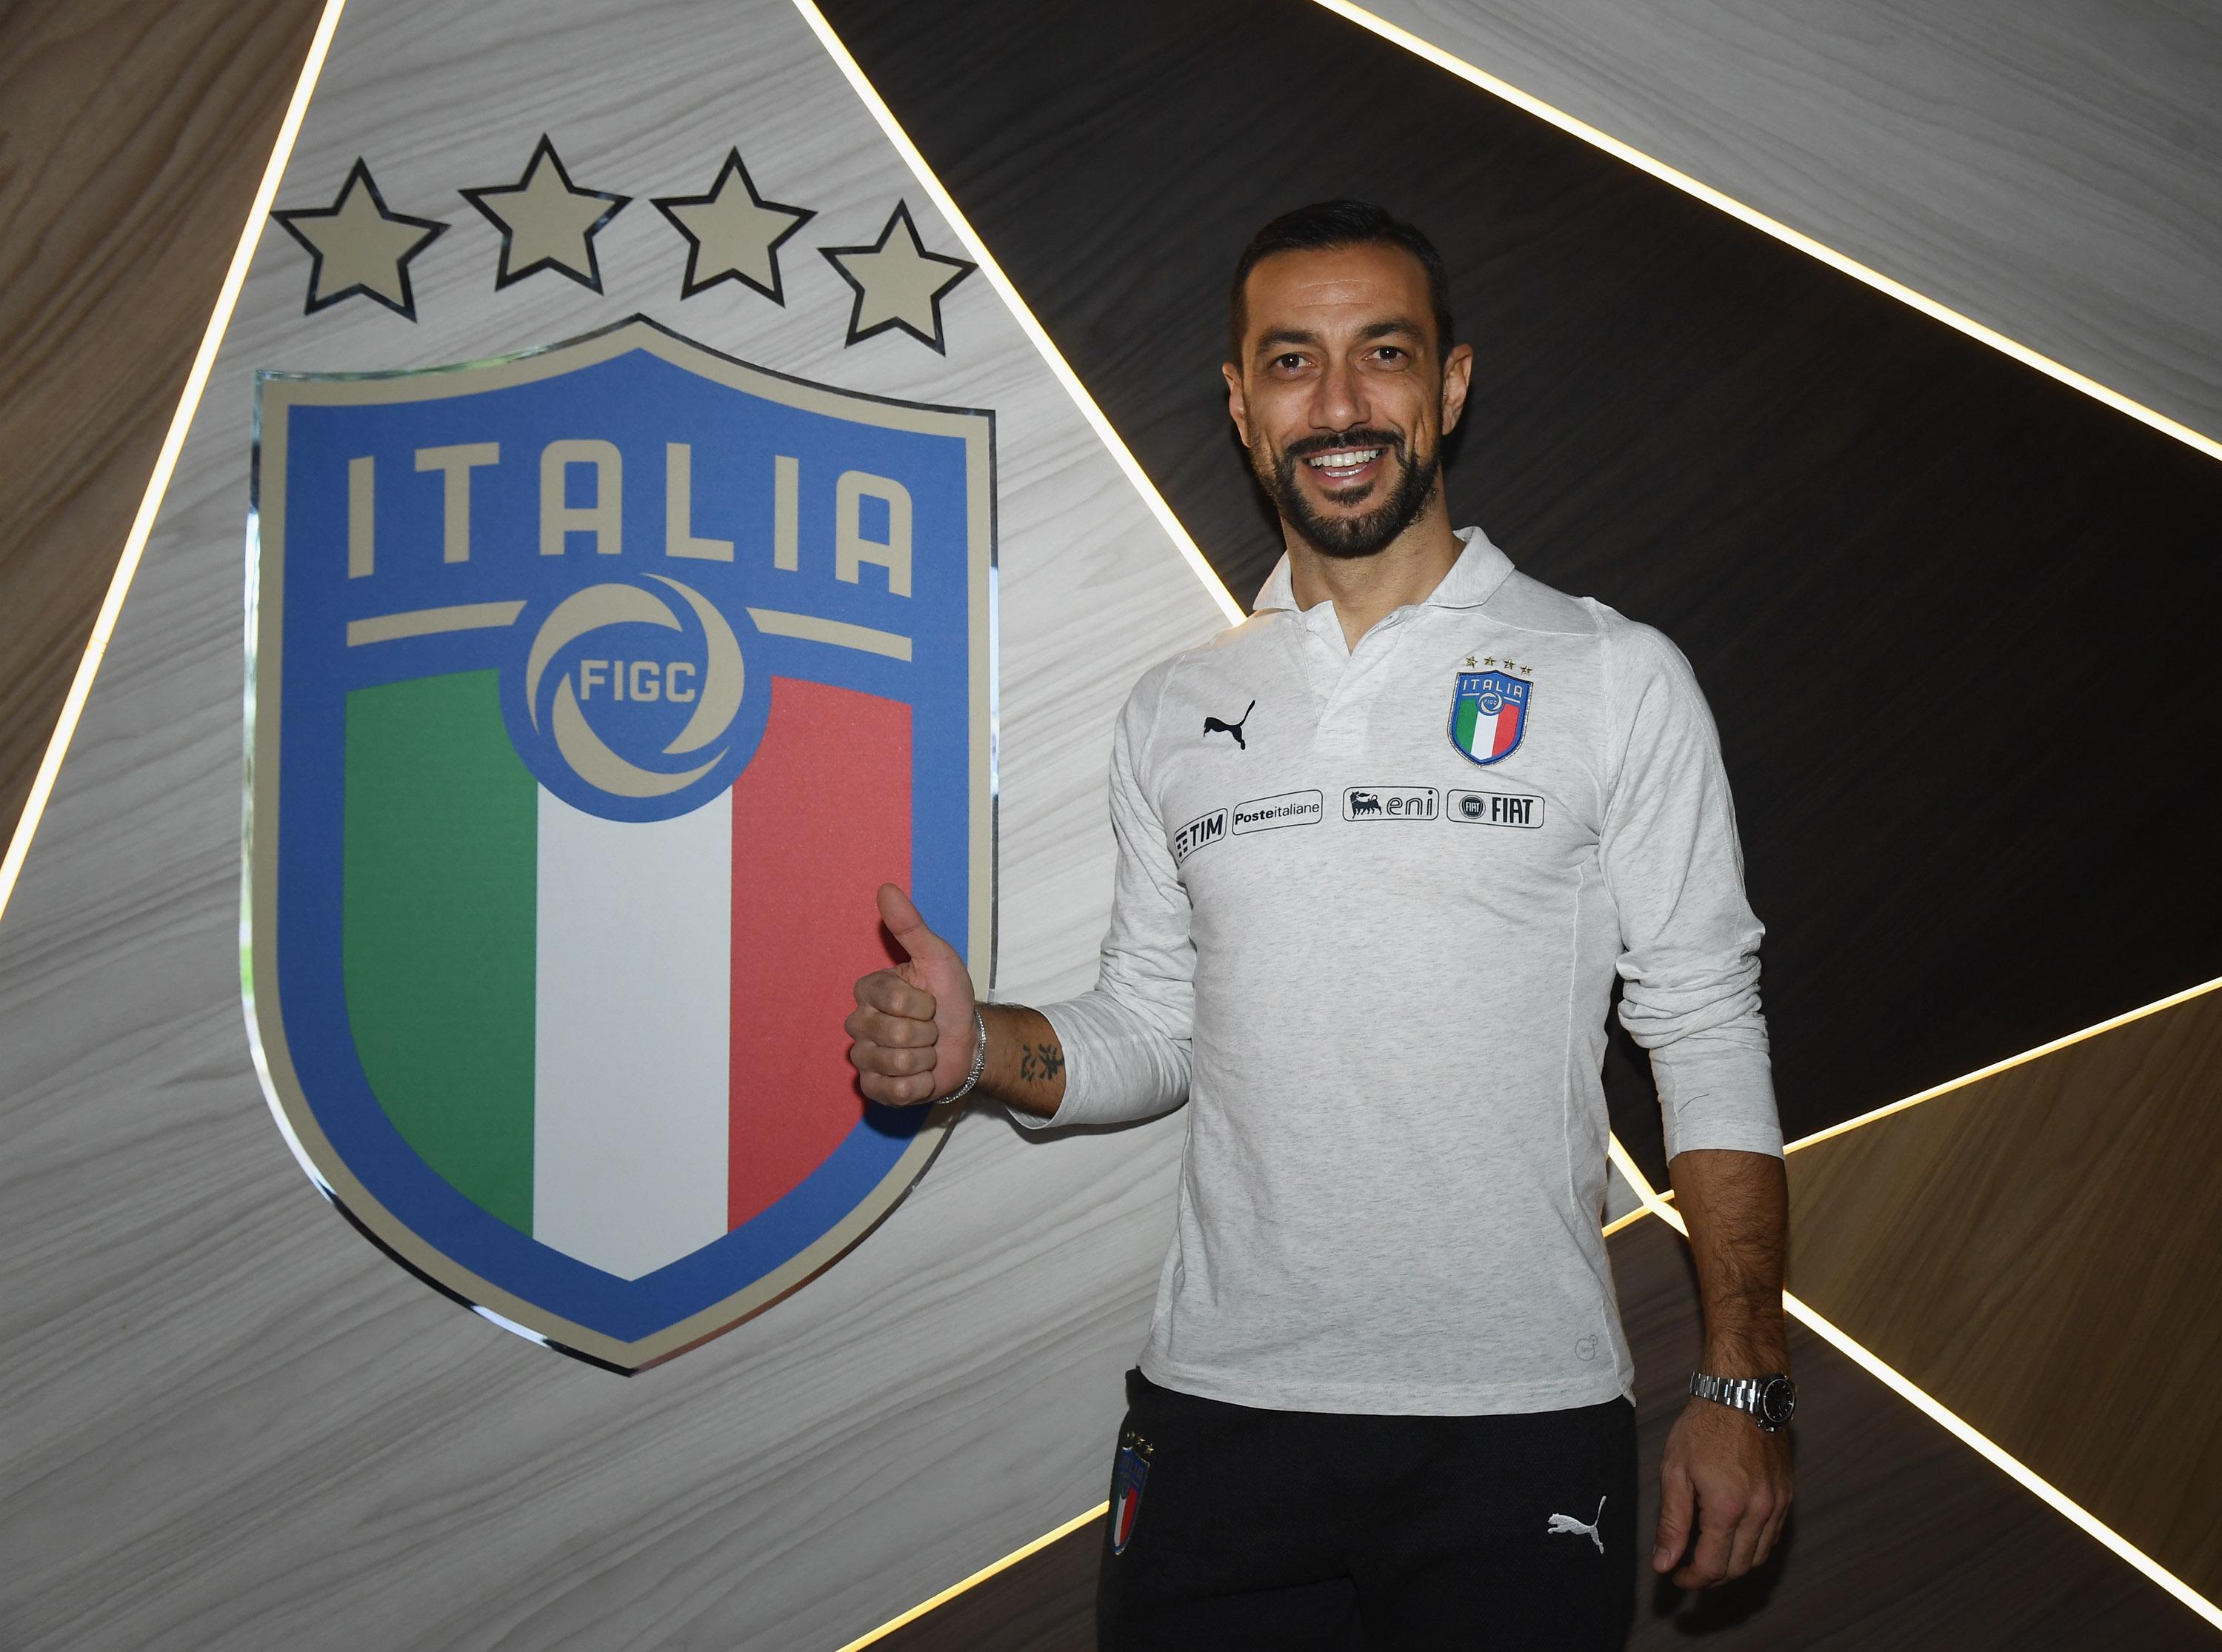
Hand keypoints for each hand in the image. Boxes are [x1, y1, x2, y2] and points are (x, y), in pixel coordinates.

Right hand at [845, 884, 977, 1106]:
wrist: (967, 1041)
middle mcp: (858, 1023)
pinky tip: (921, 1074)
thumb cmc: (949, 997)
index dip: (924, 1004)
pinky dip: (919, 1085)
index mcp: (868, 991)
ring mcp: (863, 1058)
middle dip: (928, 1034)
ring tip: (927, 1051)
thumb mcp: (937, 957)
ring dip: (926, 1059)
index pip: (895, 1001)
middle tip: (930, 1029)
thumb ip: (911, 926)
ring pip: (897, 1064)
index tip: (929, 1002)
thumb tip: (886, 888)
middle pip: (895, 1035)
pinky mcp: (873, 1089)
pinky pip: (895, 1091)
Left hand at [1652, 1396, 1792, 1587]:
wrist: (1742, 1392)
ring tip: (1708, 1557)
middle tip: (1689, 1570)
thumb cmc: (1703, 1427)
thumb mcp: (1675, 1471)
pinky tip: (1732, 1538)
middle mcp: (1759, 1512)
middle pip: (1738, 1568)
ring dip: (1734, 1566)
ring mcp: (1778, 1504)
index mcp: (1727, 1508)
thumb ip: (1672, 1522)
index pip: (1713, 1566)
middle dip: (1711, 1577)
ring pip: (1759, 1557)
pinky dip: (1752, 1547)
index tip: (1676, 1576)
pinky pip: (1773, 1537)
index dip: (1692, 1579)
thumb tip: (1664, 1563)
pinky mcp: (1787, 1496)